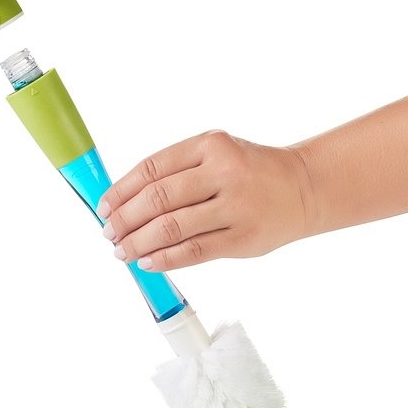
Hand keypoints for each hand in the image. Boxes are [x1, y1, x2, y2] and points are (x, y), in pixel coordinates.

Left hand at [97, 130, 312, 271]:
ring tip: (122, 251)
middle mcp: (224, 171)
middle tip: (109, 233)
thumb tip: (126, 202)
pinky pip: (194, 251)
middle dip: (125, 219)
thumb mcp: (217, 153)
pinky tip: (148, 262)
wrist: (303, 187)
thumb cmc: (249, 171)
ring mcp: (236, 206)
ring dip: (139, 242)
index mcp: (211, 145)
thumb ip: (178, 171)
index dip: (121, 190)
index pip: (152, 168)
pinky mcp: (244, 238)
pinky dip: (165, 258)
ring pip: (172, 227)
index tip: (104, 207)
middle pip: (158, 198)